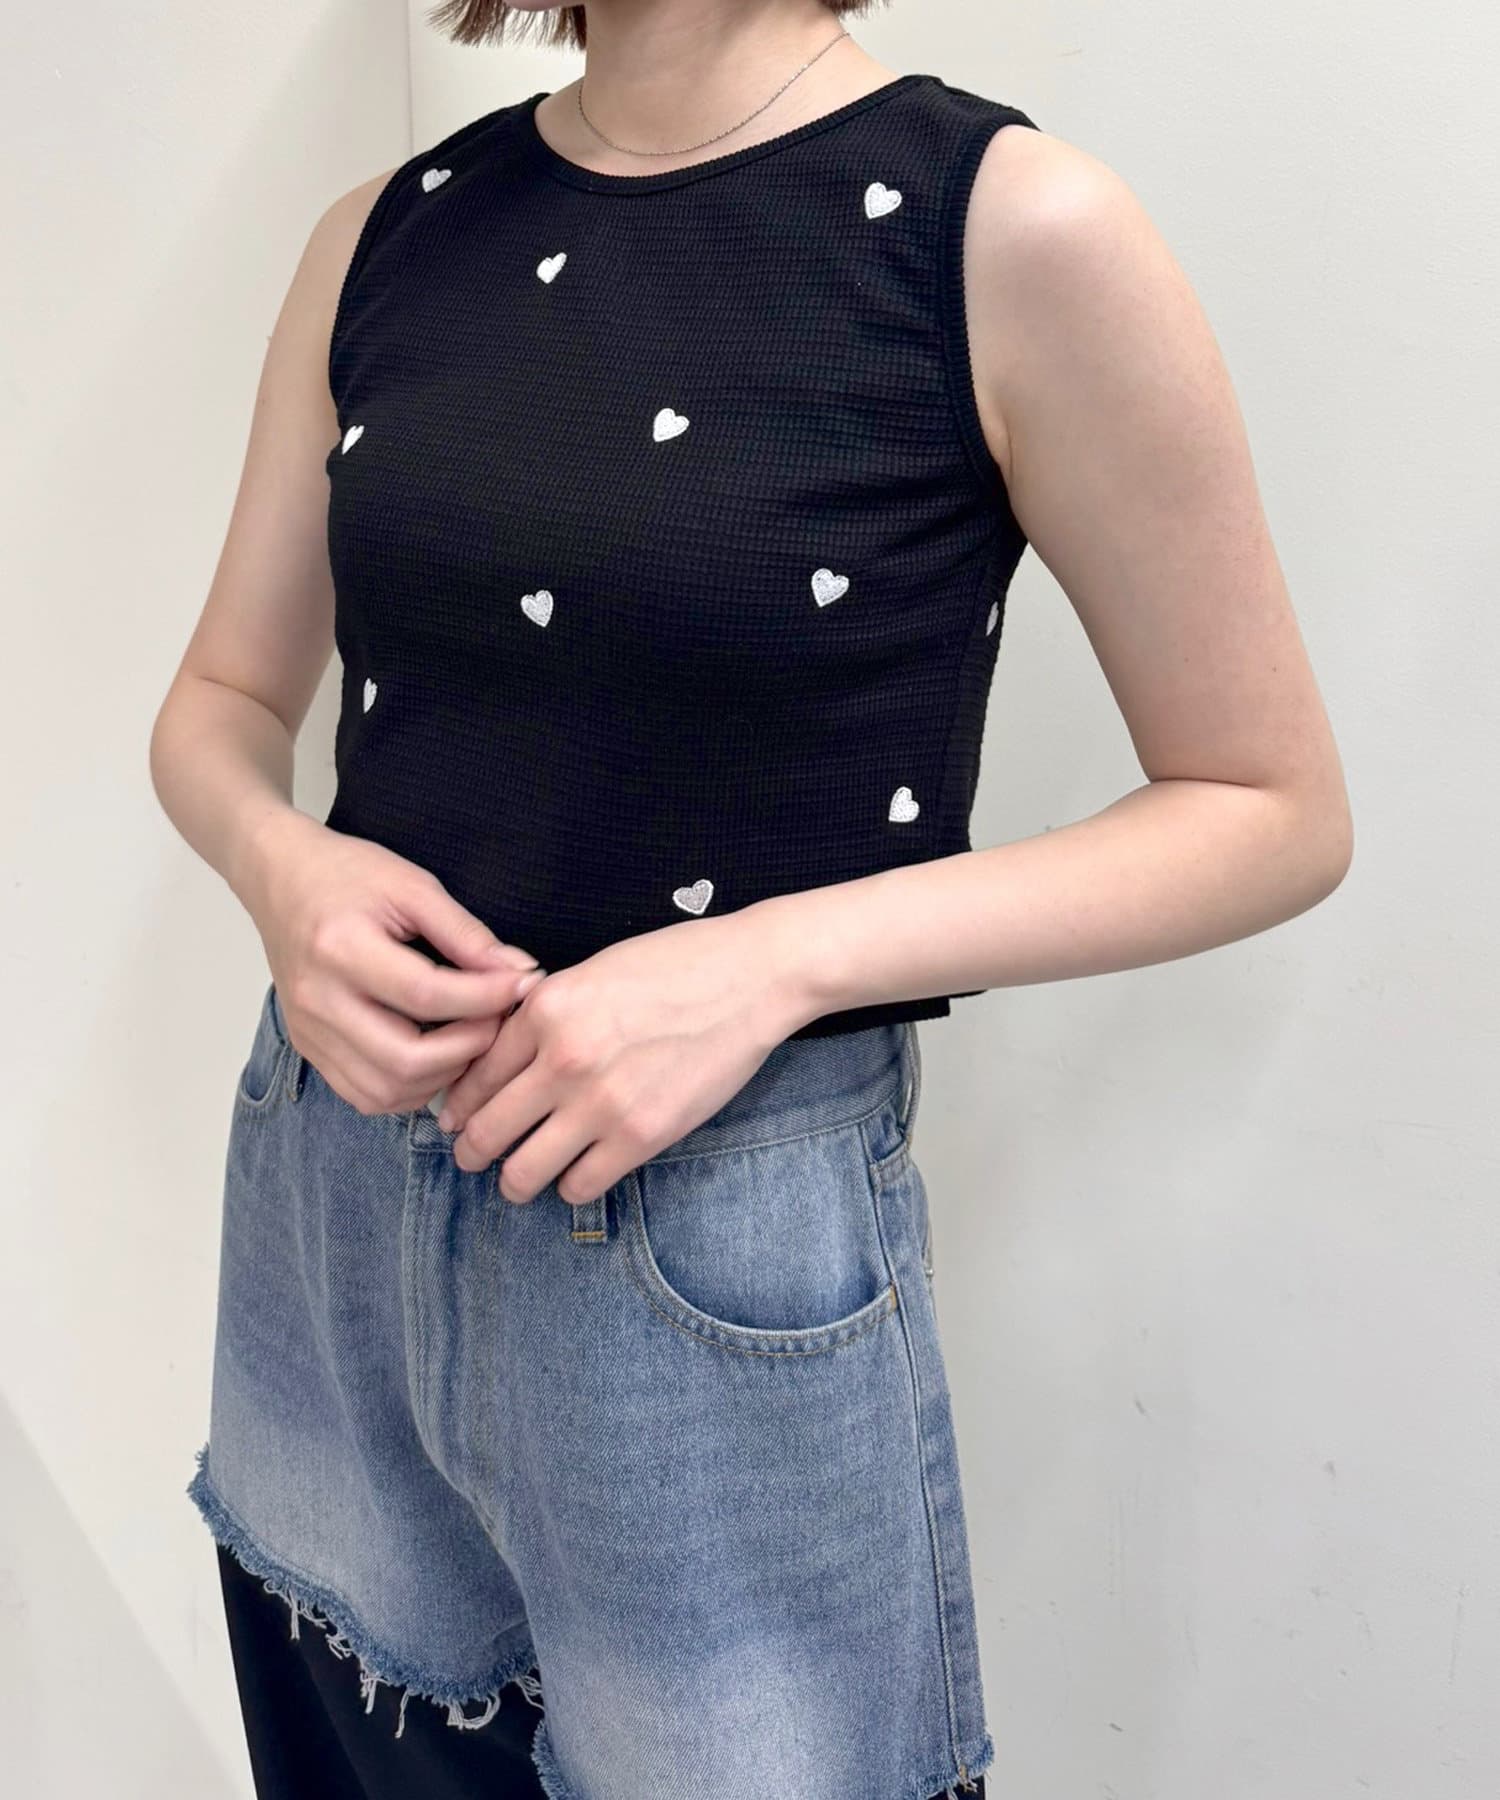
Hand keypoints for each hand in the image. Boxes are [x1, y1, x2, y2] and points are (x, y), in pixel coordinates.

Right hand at [240, 809, 544, 1115]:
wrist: (281, 878)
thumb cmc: (347, 874)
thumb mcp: (413, 886)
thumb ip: (466, 934)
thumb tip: (520, 972)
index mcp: (340, 948)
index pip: (427, 994)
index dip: (486, 998)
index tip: (523, 985)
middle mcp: (317, 999)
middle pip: (405, 1058)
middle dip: (468, 1048)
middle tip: (499, 1021)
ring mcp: (309, 1031)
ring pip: (386, 1090)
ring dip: (442, 1076)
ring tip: (470, 1038)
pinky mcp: (308, 1048)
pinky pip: (365, 1095)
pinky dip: (410, 1088)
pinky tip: (436, 1057)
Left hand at [437, 905, 808, 1204]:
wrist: (751, 976)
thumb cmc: (676, 964)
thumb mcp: (591, 970)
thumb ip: (543, 1012)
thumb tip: (499, 1054)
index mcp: (545, 1009)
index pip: (473, 1077)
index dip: (458, 1105)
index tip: (457, 1119)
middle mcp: (563, 1058)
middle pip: (485, 1132)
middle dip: (471, 1151)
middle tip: (474, 1157)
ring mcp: (602, 1102)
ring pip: (522, 1173)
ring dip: (514, 1181)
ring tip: (519, 1178)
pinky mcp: (642, 1134)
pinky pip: (579, 1187)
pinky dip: (571, 1186)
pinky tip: (578, 1171)